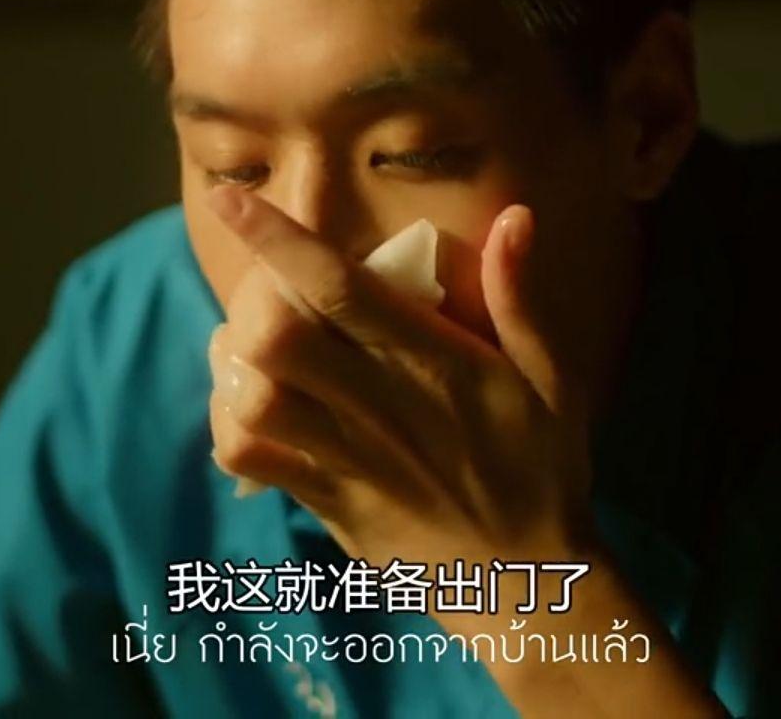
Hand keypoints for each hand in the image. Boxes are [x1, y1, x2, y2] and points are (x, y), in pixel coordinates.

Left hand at [205, 186, 595, 572]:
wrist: (528, 581)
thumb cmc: (542, 468)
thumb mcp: (552, 379)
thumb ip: (519, 297)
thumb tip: (514, 215)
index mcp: (433, 363)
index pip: (340, 287)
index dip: (279, 239)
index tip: (233, 199)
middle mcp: (380, 406)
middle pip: (276, 337)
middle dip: (252, 297)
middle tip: (268, 288)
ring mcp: (346, 460)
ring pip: (254, 397)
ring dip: (233, 358)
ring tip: (249, 339)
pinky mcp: (326, 503)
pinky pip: (250, 458)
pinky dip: (228, 422)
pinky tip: (246, 402)